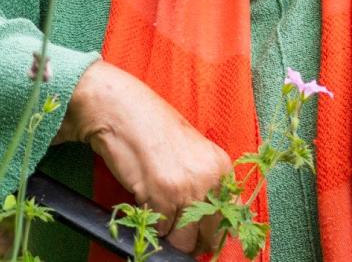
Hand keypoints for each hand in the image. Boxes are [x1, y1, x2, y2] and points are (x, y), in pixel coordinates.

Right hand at [57, 60, 232, 254]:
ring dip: (169, 234)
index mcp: (221, 167)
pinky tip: (144, 201)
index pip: (229, 217)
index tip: (201, 236)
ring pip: (183, 240)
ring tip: (158, 210)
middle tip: (175, 229)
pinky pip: (159, 230)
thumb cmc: (152, 130)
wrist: (122, 111)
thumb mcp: (192, 153)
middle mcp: (210, 179)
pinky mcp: (160, 195)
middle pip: (208, 235)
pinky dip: (150, 224)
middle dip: (191, 239)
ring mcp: (186, 188)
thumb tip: (209, 227)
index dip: (213, 232)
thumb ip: (206, 184)